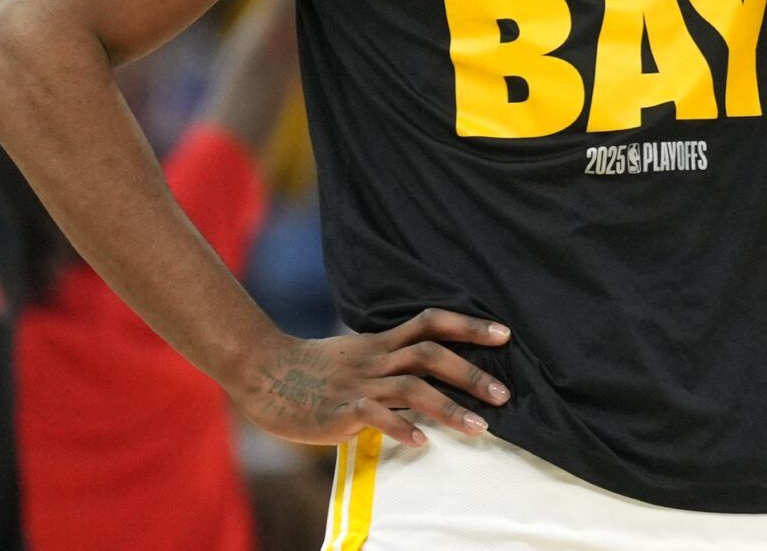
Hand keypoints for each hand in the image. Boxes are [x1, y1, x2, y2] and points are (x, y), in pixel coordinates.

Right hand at [232, 308, 511, 446]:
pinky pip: (376, 417)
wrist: (262, 371)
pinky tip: (423, 444)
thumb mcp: (355, 357)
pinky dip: (402, 429)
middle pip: (431, 354)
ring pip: (413, 388)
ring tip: (479, 428)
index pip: (431, 323)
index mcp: (381, 343)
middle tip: (503, 392)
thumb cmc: (310, 370)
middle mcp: (376, 359)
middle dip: (471, 372)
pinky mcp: (341, 409)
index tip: (504, 333)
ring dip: (450, 407)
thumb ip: (387, 364)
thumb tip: (420, 381)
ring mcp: (360, 384)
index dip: (469, 325)